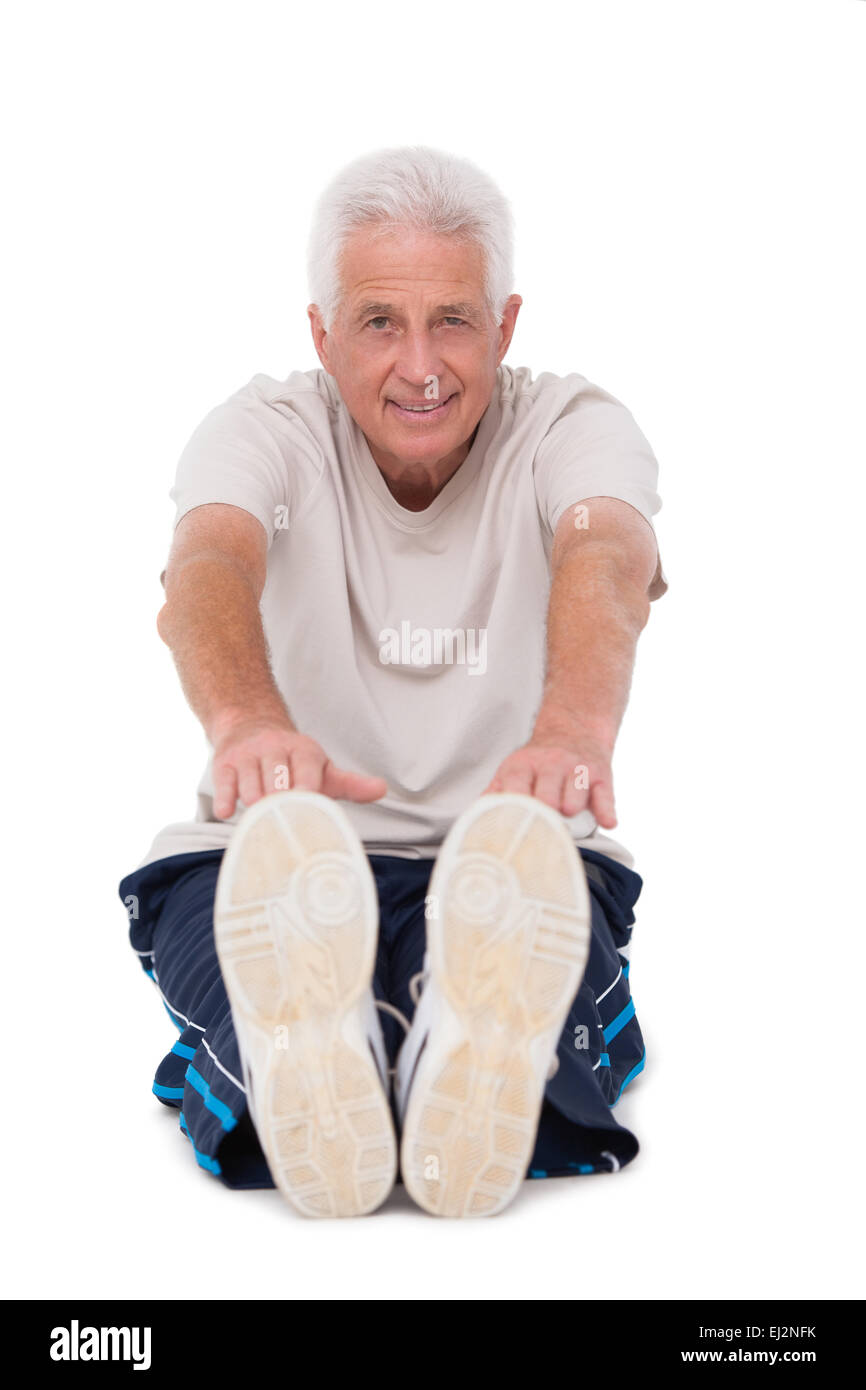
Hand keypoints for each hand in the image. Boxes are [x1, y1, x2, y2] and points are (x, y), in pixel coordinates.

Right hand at [211, 715, 386, 819]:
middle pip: (277, 782)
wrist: (251, 724)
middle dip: (280, 805)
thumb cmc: (293, 759)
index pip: (307, 770)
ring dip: (256, 808)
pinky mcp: (224, 763)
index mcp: (304, 751)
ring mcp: (247, 755)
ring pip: (251, 788)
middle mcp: (275, 748)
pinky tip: (229, 813)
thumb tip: (381, 790)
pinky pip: (223, 785)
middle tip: (284, 824)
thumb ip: (350, 783)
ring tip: (262, 822)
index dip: (306, 789)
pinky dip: (226, 801)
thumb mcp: (322, 768)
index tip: (306, 805)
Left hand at [483, 725, 615, 826]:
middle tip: (540, 830)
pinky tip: (607, 822)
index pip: (515, 787)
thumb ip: (495, 793)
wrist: (573, 730)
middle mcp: (551, 764)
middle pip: (547, 794)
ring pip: (575, 792)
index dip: (515, 808)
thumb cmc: (539, 762)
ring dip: (572, 809)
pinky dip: (606, 810)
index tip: (513, 829)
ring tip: (566, 816)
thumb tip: (476, 820)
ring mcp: (577, 768)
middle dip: (544, 813)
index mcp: (523, 765)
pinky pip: (605, 794)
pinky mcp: (601, 775)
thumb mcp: (513, 769)